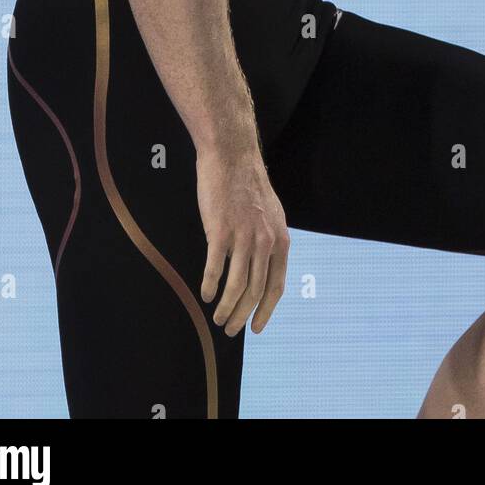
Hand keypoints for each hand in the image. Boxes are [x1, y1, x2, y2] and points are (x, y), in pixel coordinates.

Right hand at [196, 143, 289, 336]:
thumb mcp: (270, 214)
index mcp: (279, 239)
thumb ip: (268, 240)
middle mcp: (265, 242)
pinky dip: (210, 286)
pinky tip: (205, 294)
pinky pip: (215, 268)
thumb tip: (263, 266)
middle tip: (229, 329)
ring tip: (216, 318)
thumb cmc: (247, 184)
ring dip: (226, 308)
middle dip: (242, 316)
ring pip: (236, 286)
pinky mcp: (220, 231)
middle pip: (255, 291)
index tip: (256, 328)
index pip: (276, 286)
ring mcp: (243, 237)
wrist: (231, 155)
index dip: (266, 310)